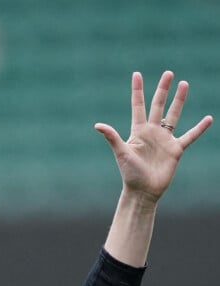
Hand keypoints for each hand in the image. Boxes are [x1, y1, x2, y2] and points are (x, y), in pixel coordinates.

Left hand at [95, 71, 212, 204]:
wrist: (143, 191)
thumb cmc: (129, 173)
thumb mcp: (121, 153)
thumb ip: (112, 137)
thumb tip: (98, 125)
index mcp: (138, 131)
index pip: (138, 106)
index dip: (137, 90)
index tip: (137, 74)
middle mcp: (152, 132)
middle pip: (158, 106)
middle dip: (162, 90)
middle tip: (168, 73)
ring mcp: (165, 140)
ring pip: (174, 115)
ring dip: (179, 100)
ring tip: (184, 84)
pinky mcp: (176, 149)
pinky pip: (190, 136)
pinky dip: (199, 128)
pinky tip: (208, 119)